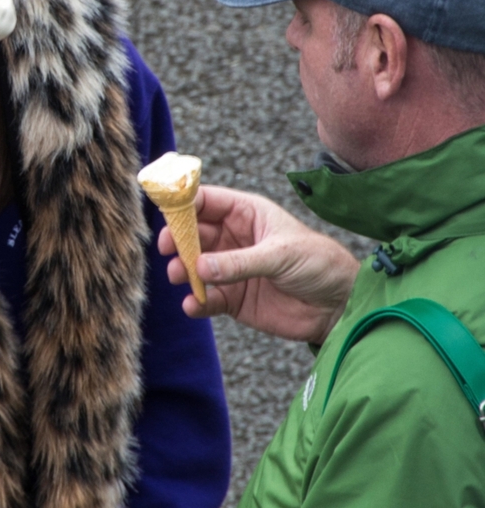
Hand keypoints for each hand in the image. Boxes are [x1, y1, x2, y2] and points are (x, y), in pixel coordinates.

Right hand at [159, 186, 358, 343]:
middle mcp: (233, 238)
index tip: (167, 213)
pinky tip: (194, 305)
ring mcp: (230, 269)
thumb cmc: (318, 263)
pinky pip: (207, 299)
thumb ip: (239, 262)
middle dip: (178, 240)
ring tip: (181, 276)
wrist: (339, 306)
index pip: (207, 201)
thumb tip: (199, 266)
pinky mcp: (233, 299)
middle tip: (168, 249)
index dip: (185, 203)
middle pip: (193, 233)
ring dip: (183, 270)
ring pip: (195, 266)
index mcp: (246, 214)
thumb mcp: (280, 255)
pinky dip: (197, 302)